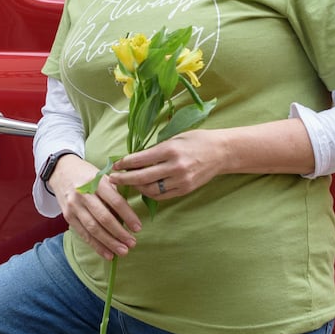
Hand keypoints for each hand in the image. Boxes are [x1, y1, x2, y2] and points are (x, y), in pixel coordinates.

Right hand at [51, 155, 140, 259]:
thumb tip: (129, 216)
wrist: (61, 170)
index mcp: (96, 181)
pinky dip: (96, 246)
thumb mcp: (103, 176)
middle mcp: (84, 194)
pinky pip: (84, 234)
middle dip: (119, 233)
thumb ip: (115, 192)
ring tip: (123, 251)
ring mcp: (74, 206)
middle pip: (104, 218)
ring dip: (109, 242)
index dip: (128, 216)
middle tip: (132, 243)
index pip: (115, 201)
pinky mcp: (68, 216)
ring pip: (93, 229)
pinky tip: (108, 254)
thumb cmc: (88, 174)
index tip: (138, 228)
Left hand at [107, 130, 221, 200]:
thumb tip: (135, 158)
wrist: (222, 152)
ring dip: (136, 187)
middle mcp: (175, 166)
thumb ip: (156, 149)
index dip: (125, 163)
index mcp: (171, 149)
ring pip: (151, 189)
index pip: (141, 159)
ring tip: (128, 183)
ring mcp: (181, 180)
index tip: (115, 164)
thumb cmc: (197, 140)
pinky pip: (162, 195)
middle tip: (112, 178)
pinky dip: (150, 193)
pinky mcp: (185, 190)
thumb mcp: (175, 138)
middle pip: (143, 177)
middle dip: (124, 179)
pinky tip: (143, 188)